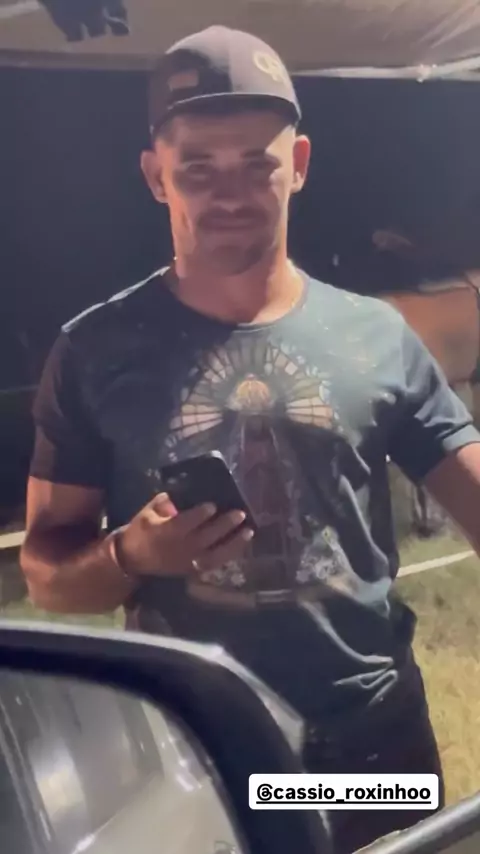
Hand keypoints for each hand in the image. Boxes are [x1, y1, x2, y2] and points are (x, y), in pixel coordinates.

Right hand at [116, 493, 253, 577]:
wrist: (133, 560)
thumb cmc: (141, 531)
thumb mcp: (147, 512)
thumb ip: (165, 502)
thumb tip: (181, 494)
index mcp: (167, 532)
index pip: (187, 523)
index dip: (201, 514)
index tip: (213, 505)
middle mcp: (180, 548)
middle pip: (206, 537)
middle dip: (224, 525)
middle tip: (240, 513)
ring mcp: (188, 561)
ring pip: (215, 554)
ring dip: (233, 543)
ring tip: (248, 531)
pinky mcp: (193, 570)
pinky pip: (214, 564)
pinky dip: (229, 555)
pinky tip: (242, 545)